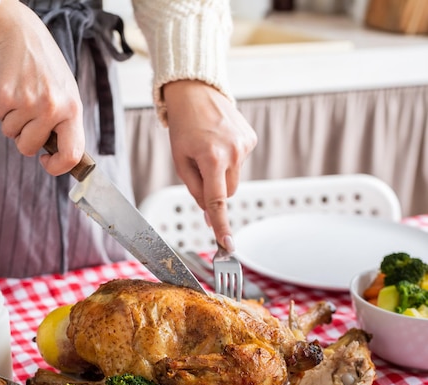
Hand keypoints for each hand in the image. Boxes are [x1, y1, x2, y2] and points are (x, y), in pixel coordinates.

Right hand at [0, 0, 84, 174]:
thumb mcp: (67, 94)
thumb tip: (62, 156)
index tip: (46, 160)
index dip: (58, 166)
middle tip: (27, 118)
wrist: (20, 33)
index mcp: (73, 110)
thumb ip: (65, 124)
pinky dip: (0, 107)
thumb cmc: (46, 68)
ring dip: (11, 120)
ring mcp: (28, 102)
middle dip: (24, 138)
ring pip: (10, 133)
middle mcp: (52, 108)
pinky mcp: (5, 95)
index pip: (72, 154)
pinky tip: (10, 89)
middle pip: (29, 147)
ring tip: (21, 97)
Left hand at [163, 80, 256, 250]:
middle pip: (228, 193)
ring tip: (209, 148)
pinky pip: (240, 163)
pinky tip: (220, 140)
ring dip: (222, 173)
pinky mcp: (251, 139)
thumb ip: (196, 191)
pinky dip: (230, 159)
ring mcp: (245, 145)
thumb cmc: (184, 127)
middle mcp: (233, 152)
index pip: (217, 201)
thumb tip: (209, 217)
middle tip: (201, 168)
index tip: (227, 244)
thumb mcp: (181, 161)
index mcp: (211, 158)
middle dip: (215, 190)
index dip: (221, 225)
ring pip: (234, 179)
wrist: (197, 91)